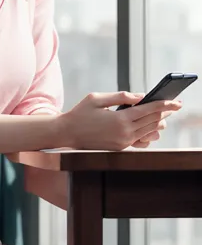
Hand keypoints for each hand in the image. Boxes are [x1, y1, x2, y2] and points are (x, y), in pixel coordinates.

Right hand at [59, 91, 181, 151]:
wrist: (67, 134)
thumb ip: (121, 96)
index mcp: (120, 119)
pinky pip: (141, 141)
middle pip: (153, 121)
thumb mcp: (98, 98)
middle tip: (175, 105)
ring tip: (163, 114)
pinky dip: (149, 133)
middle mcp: (124, 133)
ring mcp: (123, 142)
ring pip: (150, 132)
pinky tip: (151, 128)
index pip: (149, 110)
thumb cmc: (80, 113)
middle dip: (165, 112)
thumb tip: (141, 96)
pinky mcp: (120, 148)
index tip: (176, 101)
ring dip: (158, 123)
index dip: (165, 105)